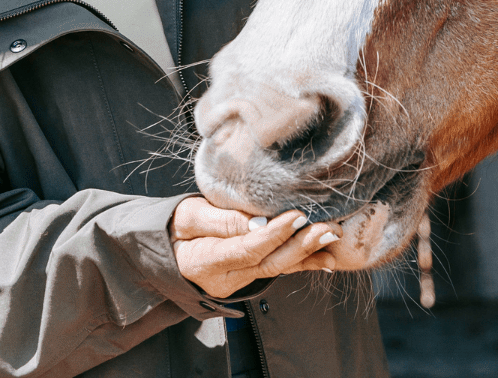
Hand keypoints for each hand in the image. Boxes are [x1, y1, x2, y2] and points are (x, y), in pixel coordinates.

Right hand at [171, 197, 340, 297]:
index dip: (274, 234)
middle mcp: (224, 279)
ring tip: (333, 237)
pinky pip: (277, 270)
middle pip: (268, 263)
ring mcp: (237, 282)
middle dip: (301, 245)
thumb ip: (220, 220)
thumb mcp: (186, 217)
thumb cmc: (172, 227)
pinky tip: (327, 259)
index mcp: (204, 261)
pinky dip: (303, 264)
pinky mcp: (247, 277)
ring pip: (277, 268)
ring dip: (308, 253)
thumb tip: (256, 220)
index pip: (246, 249)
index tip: (298, 215)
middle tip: (327, 227)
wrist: (164, 251)